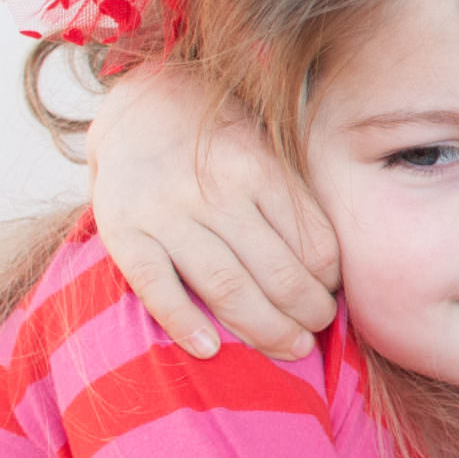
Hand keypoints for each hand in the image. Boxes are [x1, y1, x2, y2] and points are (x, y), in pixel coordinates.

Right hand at [87, 62, 339, 358]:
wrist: (140, 106)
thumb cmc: (219, 144)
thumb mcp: (266, 153)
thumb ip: (293, 202)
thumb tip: (330, 271)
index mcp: (262, 170)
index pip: (313, 244)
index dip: (330, 282)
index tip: (333, 297)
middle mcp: (219, 191)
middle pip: (278, 274)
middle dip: (307, 315)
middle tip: (314, 335)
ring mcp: (169, 213)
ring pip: (227, 288)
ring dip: (265, 330)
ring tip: (288, 349)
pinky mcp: (125, 233)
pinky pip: (158, 288)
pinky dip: (184, 324)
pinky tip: (210, 350)